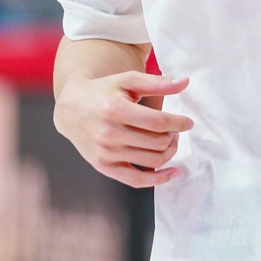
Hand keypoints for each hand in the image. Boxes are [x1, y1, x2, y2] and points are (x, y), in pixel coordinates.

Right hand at [53, 71, 192, 187]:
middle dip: (173, 136)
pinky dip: (158, 179)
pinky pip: (136, 180)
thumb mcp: (128, 80)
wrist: (72, 108)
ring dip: (169, 152)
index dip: (178, 123)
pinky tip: (172, 172)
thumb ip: (157, 83)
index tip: (188, 123)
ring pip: (151, 160)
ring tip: (170, 142)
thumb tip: (185, 82)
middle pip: (157, 142)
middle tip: (175, 130)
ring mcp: (105, 153)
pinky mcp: (103, 166)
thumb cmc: (103, 91)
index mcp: (116, 109)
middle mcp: (109, 133)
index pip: (158, 122)